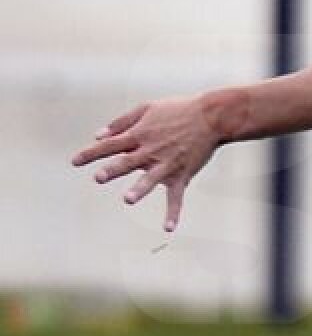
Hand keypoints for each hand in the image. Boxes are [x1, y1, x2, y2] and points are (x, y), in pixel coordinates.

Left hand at [72, 96, 220, 231]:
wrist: (211, 116)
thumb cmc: (179, 110)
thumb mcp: (146, 108)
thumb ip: (120, 122)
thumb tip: (98, 135)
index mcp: (140, 134)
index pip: (110, 145)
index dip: (91, 153)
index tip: (75, 162)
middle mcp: (151, 150)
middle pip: (127, 161)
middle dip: (112, 170)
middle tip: (99, 177)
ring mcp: (167, 164)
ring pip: (150, 179)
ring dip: (139, 189)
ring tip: (129, 199)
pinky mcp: (182, 174)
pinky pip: (176, 196)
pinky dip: (173, 212)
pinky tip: (168, 227)